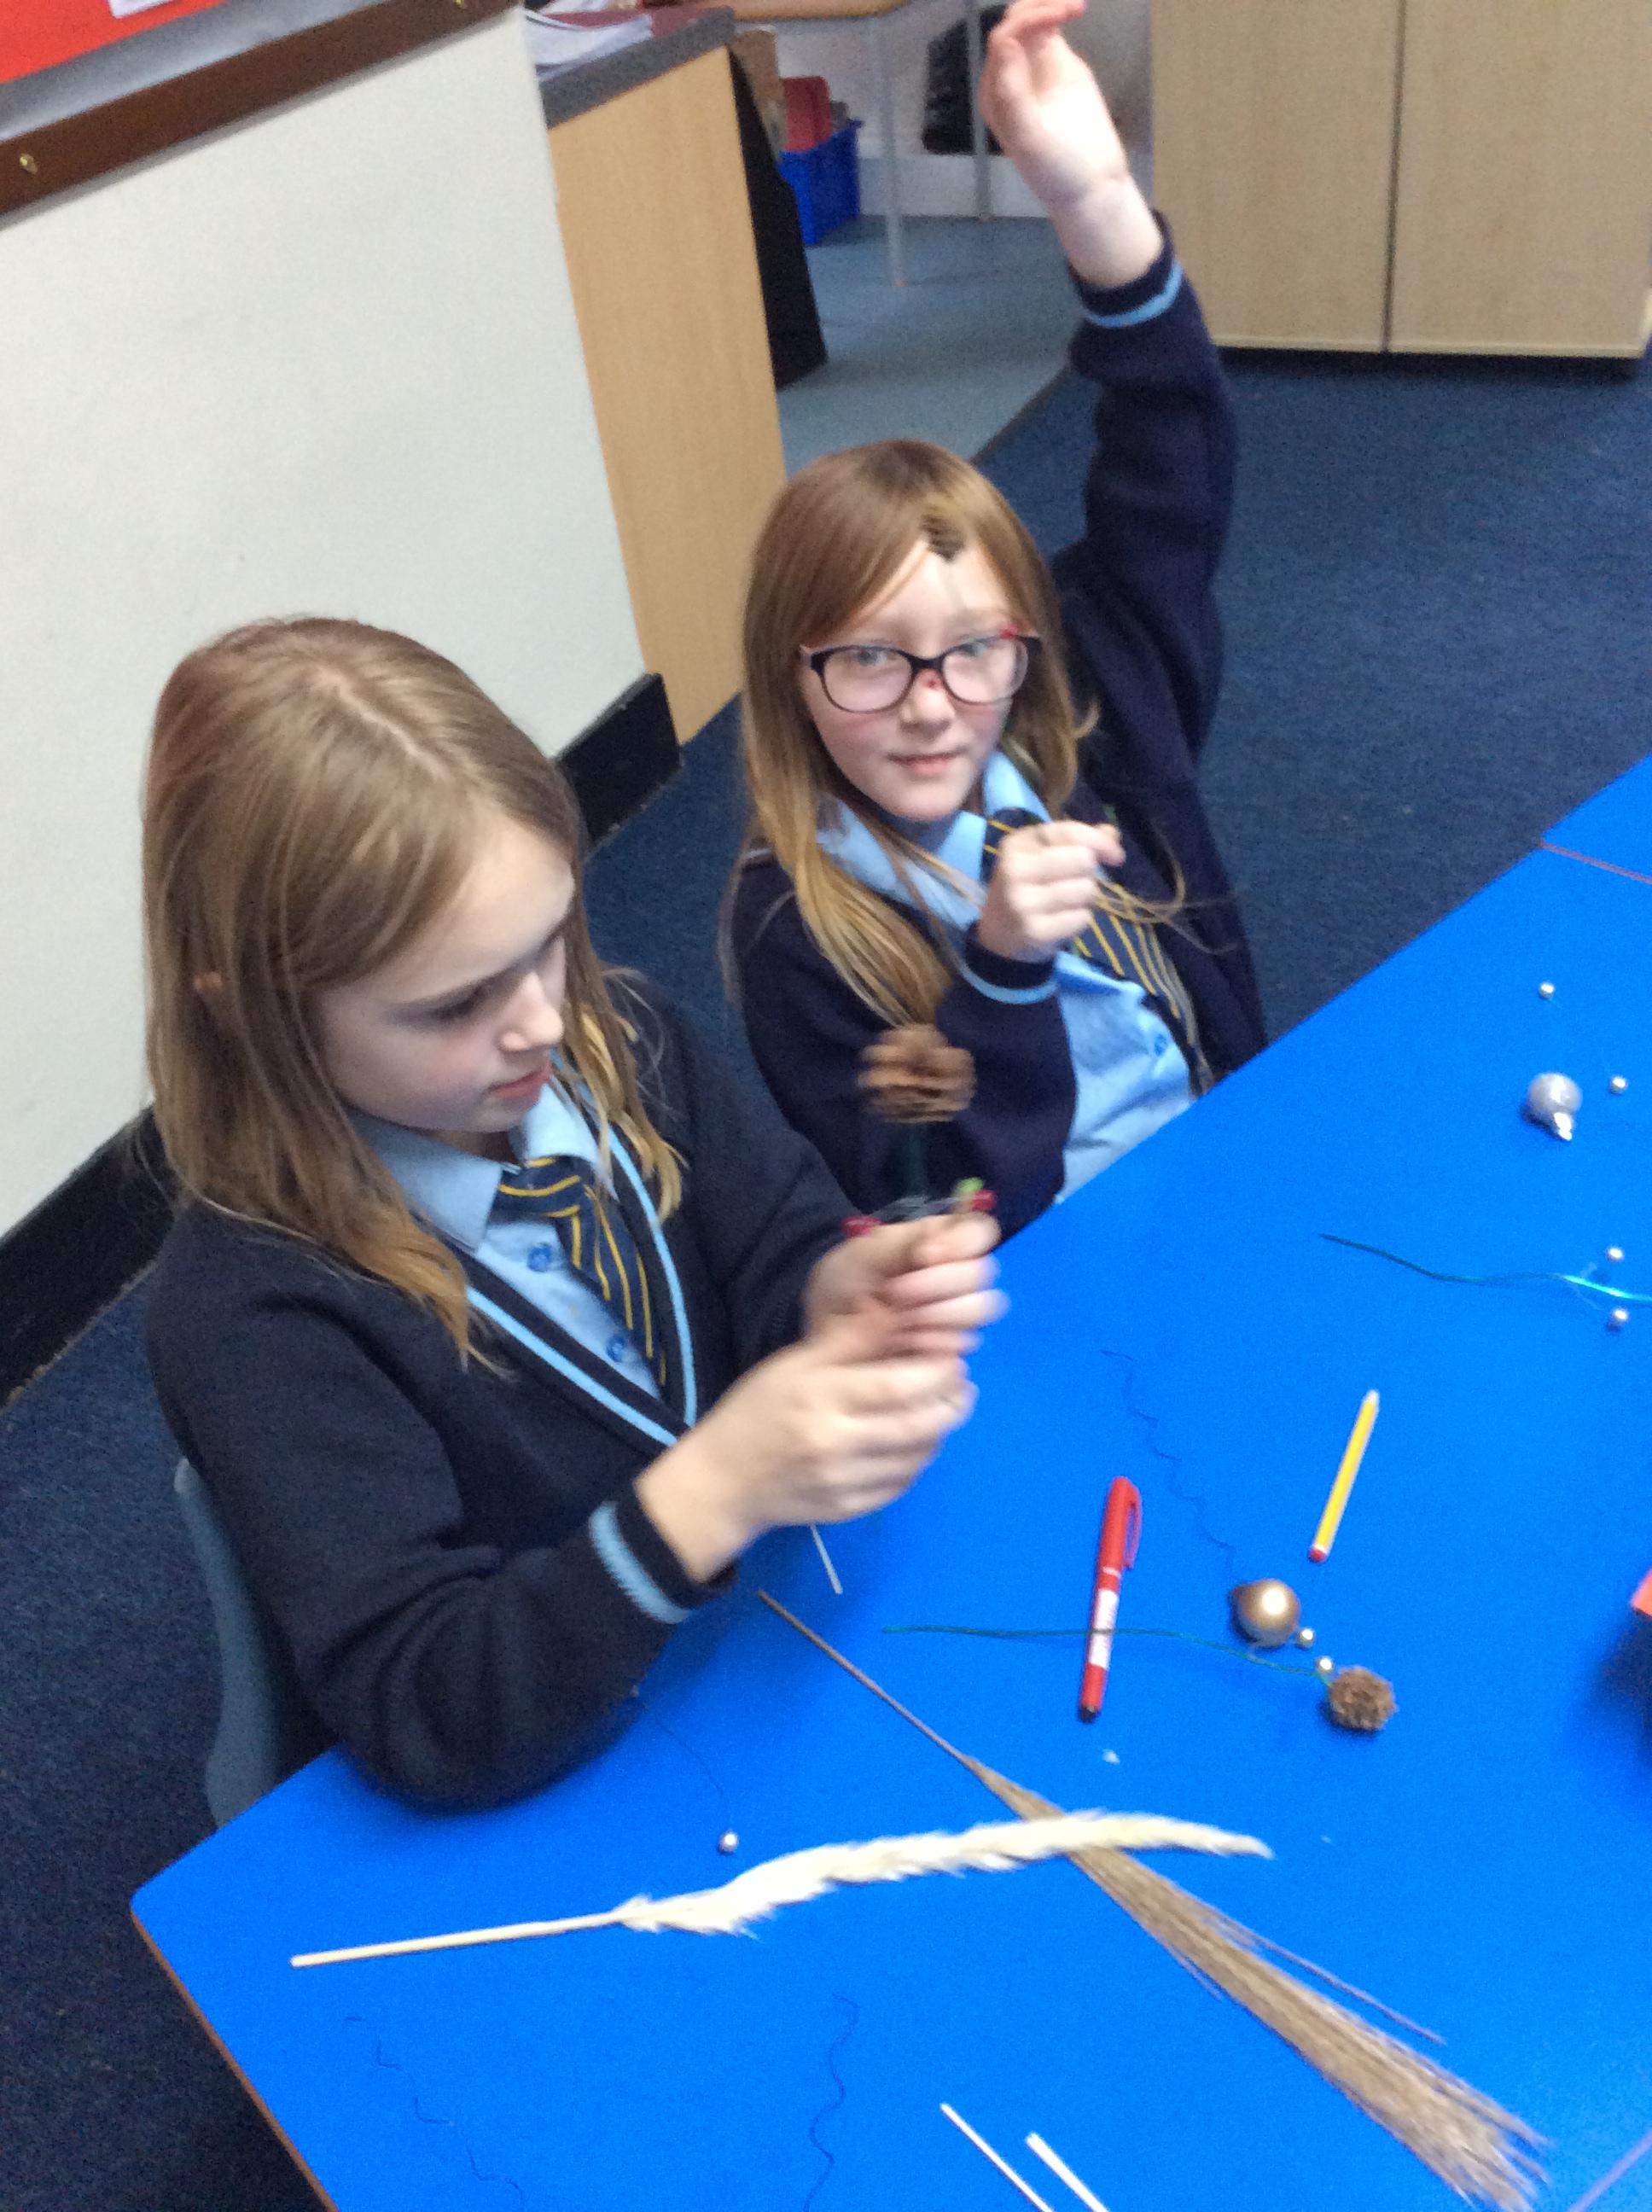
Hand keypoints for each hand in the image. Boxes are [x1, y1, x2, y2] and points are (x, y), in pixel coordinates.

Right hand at [636, 1308, 974, 1578]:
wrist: (723, 1482)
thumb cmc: (758, 1410)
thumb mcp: (793, 1364)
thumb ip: (849, 1340)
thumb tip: (899, 1305)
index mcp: (820, 1398)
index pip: (898, 1386)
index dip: (938, 1372)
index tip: (954, 1357)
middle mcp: (835, 1444)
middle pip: (918, 1425)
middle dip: (952, 1403)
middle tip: (963, 1385)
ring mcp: (843, 1482)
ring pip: (917, 1457)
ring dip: (940, 1431)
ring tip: (944, 1408)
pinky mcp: (849, 1510)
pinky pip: (901, 1483)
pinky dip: (918, 1460)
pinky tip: (917, 1441)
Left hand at [804, 1211, 1004, 1357]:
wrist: (824, 1341)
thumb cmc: (840, 1289)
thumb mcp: (860, 1255)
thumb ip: (903, 1242)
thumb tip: (940, 1247)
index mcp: (937, 1243)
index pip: (980, 1231)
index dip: (964, 1242)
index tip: (927, 1255)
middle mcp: (954, 1277)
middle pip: (982, 1272)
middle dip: (938, 1283)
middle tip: (895, 1293)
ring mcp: (956, 1315)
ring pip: (980, 1307)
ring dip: (935, 1313)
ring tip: (897, 1321)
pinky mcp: (952, 1350)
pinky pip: (962, 1343)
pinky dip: (929, 1342)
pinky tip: (902, 1342)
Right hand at [975, 817, 1124, 962]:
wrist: (998, 935)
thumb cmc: (1027, 887)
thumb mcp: (1042, 855)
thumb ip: (1077, 840)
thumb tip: (1112, 835)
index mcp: (1017, 844)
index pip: (1070, 832)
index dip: (1100, 842)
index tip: (1116, 856)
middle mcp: (1015, 869)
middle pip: (1083, 860)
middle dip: (1088, 872)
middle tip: (1074, 883)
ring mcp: (1022, 902)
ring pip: (1086, 889)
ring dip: (1086, 898)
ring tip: (1068, 902)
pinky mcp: (1034, 931)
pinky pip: (1082, 918)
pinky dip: (1080, 919)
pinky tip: (1063, 920)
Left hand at [978, 0, 1160, 287]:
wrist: (1090, 185)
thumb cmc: (1056, 170)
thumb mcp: (1030, 137)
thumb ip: (1013, 92)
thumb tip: (1007, 43)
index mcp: (995, 94)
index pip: (1003, 42)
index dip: (1027, 22)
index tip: (1060, 17)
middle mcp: (1009, 77)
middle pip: (1014, 25)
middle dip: (1037, 8)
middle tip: (1070, 8)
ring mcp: (1034, 68)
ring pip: (1031, 22)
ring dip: (1047, 5)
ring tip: (1074, 5)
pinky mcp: (1058, 65)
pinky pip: (1050, 29)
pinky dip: (1058, 13)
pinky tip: (1075, 8)